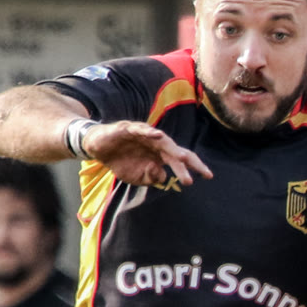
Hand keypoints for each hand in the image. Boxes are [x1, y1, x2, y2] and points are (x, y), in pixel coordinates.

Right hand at [80, 120, 212, 189]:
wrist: (97, 148)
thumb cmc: (120, 161)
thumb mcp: (136, 176)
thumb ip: (150, 178)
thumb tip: (163, 177)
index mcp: (160, 155)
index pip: (180, 160)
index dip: (194, 167)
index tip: (209, 176)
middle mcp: (156, 143)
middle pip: (176, 151)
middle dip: (188, 162)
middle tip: (201, 173)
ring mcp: (143, 134)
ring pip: (162, 140)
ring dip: (172, 149)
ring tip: (182, 159)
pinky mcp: (128, 128)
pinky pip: (140, 129)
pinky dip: (149, 132)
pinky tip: (157, 135)